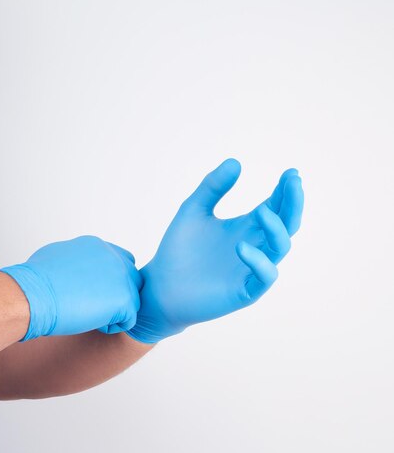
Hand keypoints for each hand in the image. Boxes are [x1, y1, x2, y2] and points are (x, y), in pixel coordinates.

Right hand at [0, 235, 141, 340]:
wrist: (33, 295)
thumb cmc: (34, 281)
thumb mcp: (55, 256)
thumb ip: (74, 259)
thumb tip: (72, 266)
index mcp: (97, 246)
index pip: (119, 261)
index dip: (109, 281)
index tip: (91, 291)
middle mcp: (114, 257)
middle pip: (131, 279)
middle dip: (115, 295)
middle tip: (91, 305)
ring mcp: (122, 277)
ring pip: (132, 300)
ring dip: (113, 311)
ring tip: (87, 314)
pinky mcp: (125, 299)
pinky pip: (128, 320)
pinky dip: (111, 326)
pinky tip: (90, 322)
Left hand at [126, 158, 303, 343]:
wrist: (160, 286)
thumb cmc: (178, 249)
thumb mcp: (193, 210)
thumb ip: (212, 187)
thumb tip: (235, 161)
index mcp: (246, 227)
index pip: (275, 205)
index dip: (285, 190)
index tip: (291, 173)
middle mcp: (256, 246)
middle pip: (286, 224)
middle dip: (293, 203)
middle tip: (293, 182)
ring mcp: (251, 269)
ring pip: (280, 248)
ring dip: (277, 228)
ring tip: (263, 211)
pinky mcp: (244, 292)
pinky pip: (264, 277)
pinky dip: (259, 262)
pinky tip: (241, 247)